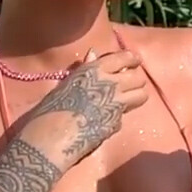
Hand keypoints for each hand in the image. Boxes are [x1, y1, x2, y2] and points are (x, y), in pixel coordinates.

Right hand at [26, 48, 147, 165]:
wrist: (50, 138)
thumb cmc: (50, 107)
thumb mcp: (67, 82)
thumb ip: (85, 68)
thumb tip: (93, 53)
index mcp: (96, 70)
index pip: (125, 57)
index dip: (132, 59)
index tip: (133, 61)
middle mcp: (111, 84)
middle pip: (138, 77)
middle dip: (135, 80)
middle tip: (128, 84)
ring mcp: (117, 103)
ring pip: (141, 95)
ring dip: (136, 96)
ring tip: (126, 100)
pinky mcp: (117, 122)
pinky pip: (125, 114)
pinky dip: (120, 115)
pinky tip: (107, 119)